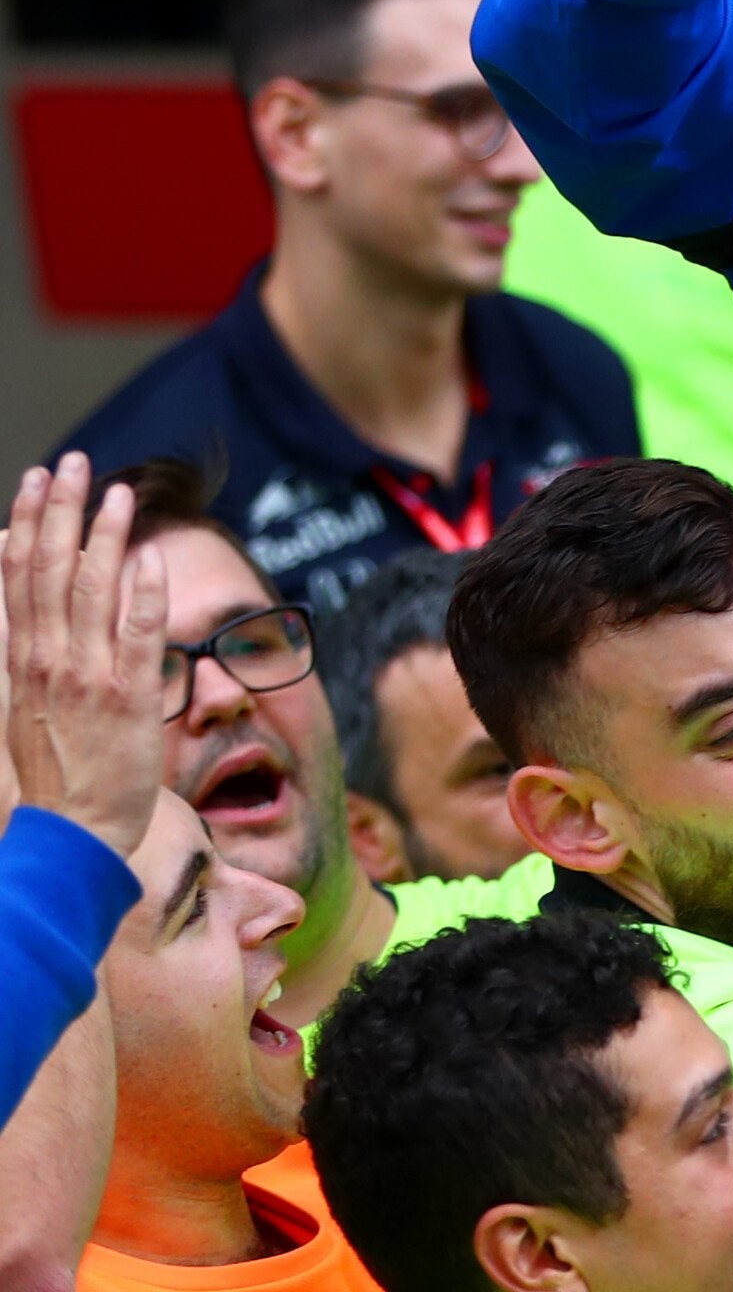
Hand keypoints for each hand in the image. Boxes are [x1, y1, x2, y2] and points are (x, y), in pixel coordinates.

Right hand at [1, 456, 168, 856]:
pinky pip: (138, 636)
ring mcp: (89, 676)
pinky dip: (145, 595)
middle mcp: (50, 660)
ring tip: (116, 493)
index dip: (27, 523)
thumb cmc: (56, 769)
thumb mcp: (23, 703)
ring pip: (95, 592)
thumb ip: (25, 652)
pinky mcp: (129, 697)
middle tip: (72, 463)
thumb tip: (21, 608)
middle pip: (52, 571)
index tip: (34, 480)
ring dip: (106, 538)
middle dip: (61, 512)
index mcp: (24, 658)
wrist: (72, 829)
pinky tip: (152, 559)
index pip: (21, 576)